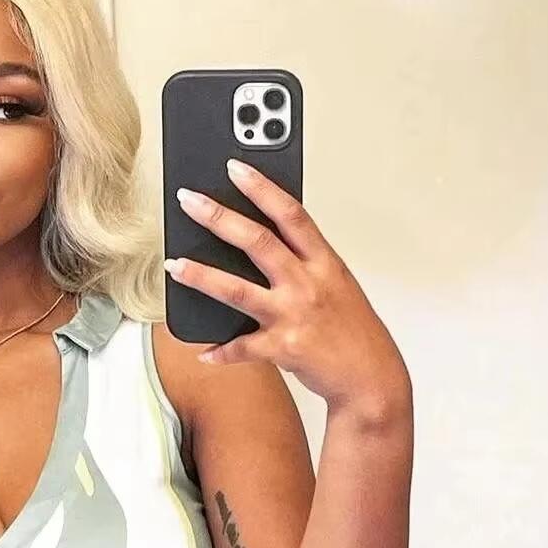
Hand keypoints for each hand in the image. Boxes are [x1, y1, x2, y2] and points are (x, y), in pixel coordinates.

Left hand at [165, 159, 409, 415]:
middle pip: (258, 242)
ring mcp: (294, 315)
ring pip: (238, 290)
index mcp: (325, 262)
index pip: (291, 214)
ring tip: (174, 265)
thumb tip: (260, 244)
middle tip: (189, 200)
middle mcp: (309, 284)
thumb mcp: (336, 285)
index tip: (235, 167)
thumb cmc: (353, 331)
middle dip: (219, 217)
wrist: (372, 379)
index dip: (262, 188)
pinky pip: (242, 348)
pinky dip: (220, 351)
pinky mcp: (284, 348)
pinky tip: (203, 350)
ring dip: (202, 276)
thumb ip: (303, 264)